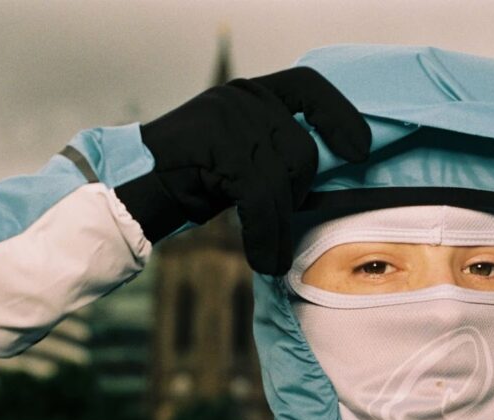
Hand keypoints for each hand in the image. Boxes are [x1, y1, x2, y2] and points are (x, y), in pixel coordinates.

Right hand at [115, 66, 370, 275]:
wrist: (133, 190)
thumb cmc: (191, 180)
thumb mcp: (241, 156)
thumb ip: (276, 151)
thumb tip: (326, 172)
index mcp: (250, 93)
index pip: (307, 87)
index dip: (339, 116)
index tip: (360, 150)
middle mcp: (242, 97)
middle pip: (302, 151)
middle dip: (297, 196)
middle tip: (277, 226)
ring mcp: (228, 118)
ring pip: (283, 180)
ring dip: (278, 227)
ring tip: (271, 257)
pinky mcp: (218, 145)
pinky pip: (260, 197)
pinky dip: (265, 235)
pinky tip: (263, 259)